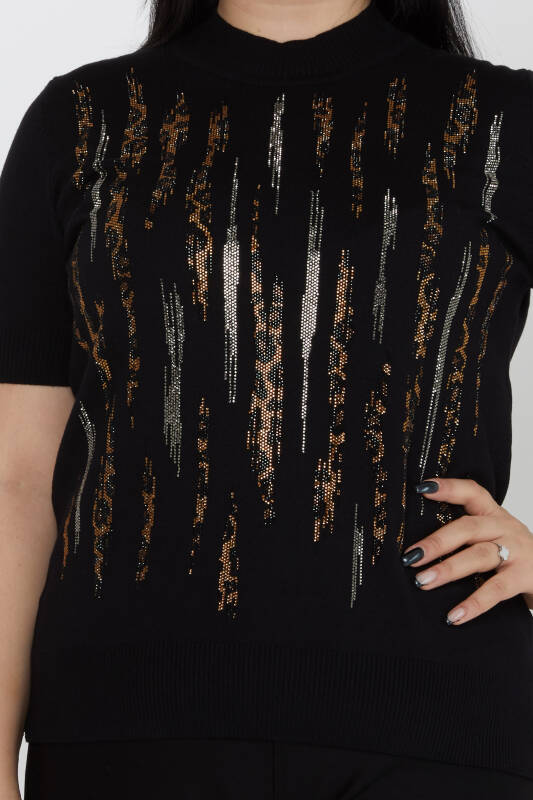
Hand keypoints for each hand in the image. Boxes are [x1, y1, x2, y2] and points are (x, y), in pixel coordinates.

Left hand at [400, 477, 532, 624]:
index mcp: (494, 514)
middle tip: (410, 557)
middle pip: (469, 528)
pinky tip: (453, 616)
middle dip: (437, 542)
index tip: (422, 488)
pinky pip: (496, 590)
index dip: (449, 488)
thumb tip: (417, 546)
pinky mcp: (524, 577)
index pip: (472, 493)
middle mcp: (506, 528)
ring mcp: (517, 551)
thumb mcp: (494, 535)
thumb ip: (465, 533)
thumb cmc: (513, 553)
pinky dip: (473, 604)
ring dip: (448, 570)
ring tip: (423, 582)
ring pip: (479, 556)